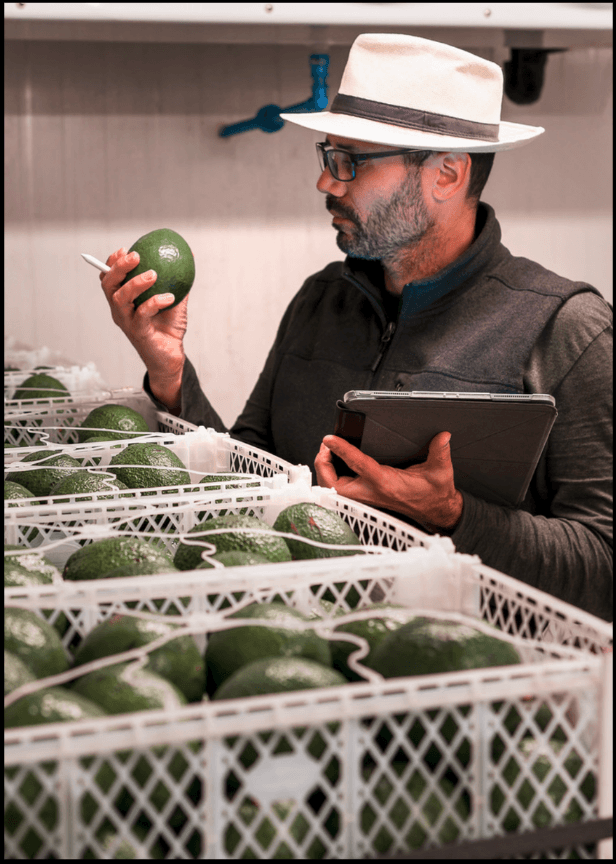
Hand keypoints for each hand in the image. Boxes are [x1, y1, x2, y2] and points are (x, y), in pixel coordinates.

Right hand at [99, 247, 187, 411]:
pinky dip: (155, 302)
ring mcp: (127, 323)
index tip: (126, 249)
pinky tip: (169, 297)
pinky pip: (142, 314)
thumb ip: (178, 281)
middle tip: (136, 256)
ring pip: (120, 298)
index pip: (109, 279)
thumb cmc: (169, 329)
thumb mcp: (174, 301)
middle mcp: (120, 311)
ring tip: (153, 274)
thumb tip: (191, 258)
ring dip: (135, 283)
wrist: (171, 359)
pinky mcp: (138, 333)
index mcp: (123, 301)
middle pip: (108, 285)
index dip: (112, 263)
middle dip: (118, 267)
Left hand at [314, 430, 462, 532]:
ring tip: (327, 451)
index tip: (330, 439)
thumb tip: (442, 436)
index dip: (342, 450)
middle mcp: (371, 491)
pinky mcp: (365, 498)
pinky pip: (339, 490)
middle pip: (333, 483)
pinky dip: (331, 476)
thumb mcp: (440, 471)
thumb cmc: (433, 493)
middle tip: (326, 445)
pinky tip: (334, 464)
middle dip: (323, 464)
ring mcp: (366, 496)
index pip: (359, 464)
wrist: (434, 511)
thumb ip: (440, 452)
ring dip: (325, 471)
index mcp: (386, 483)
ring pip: (332, 488)